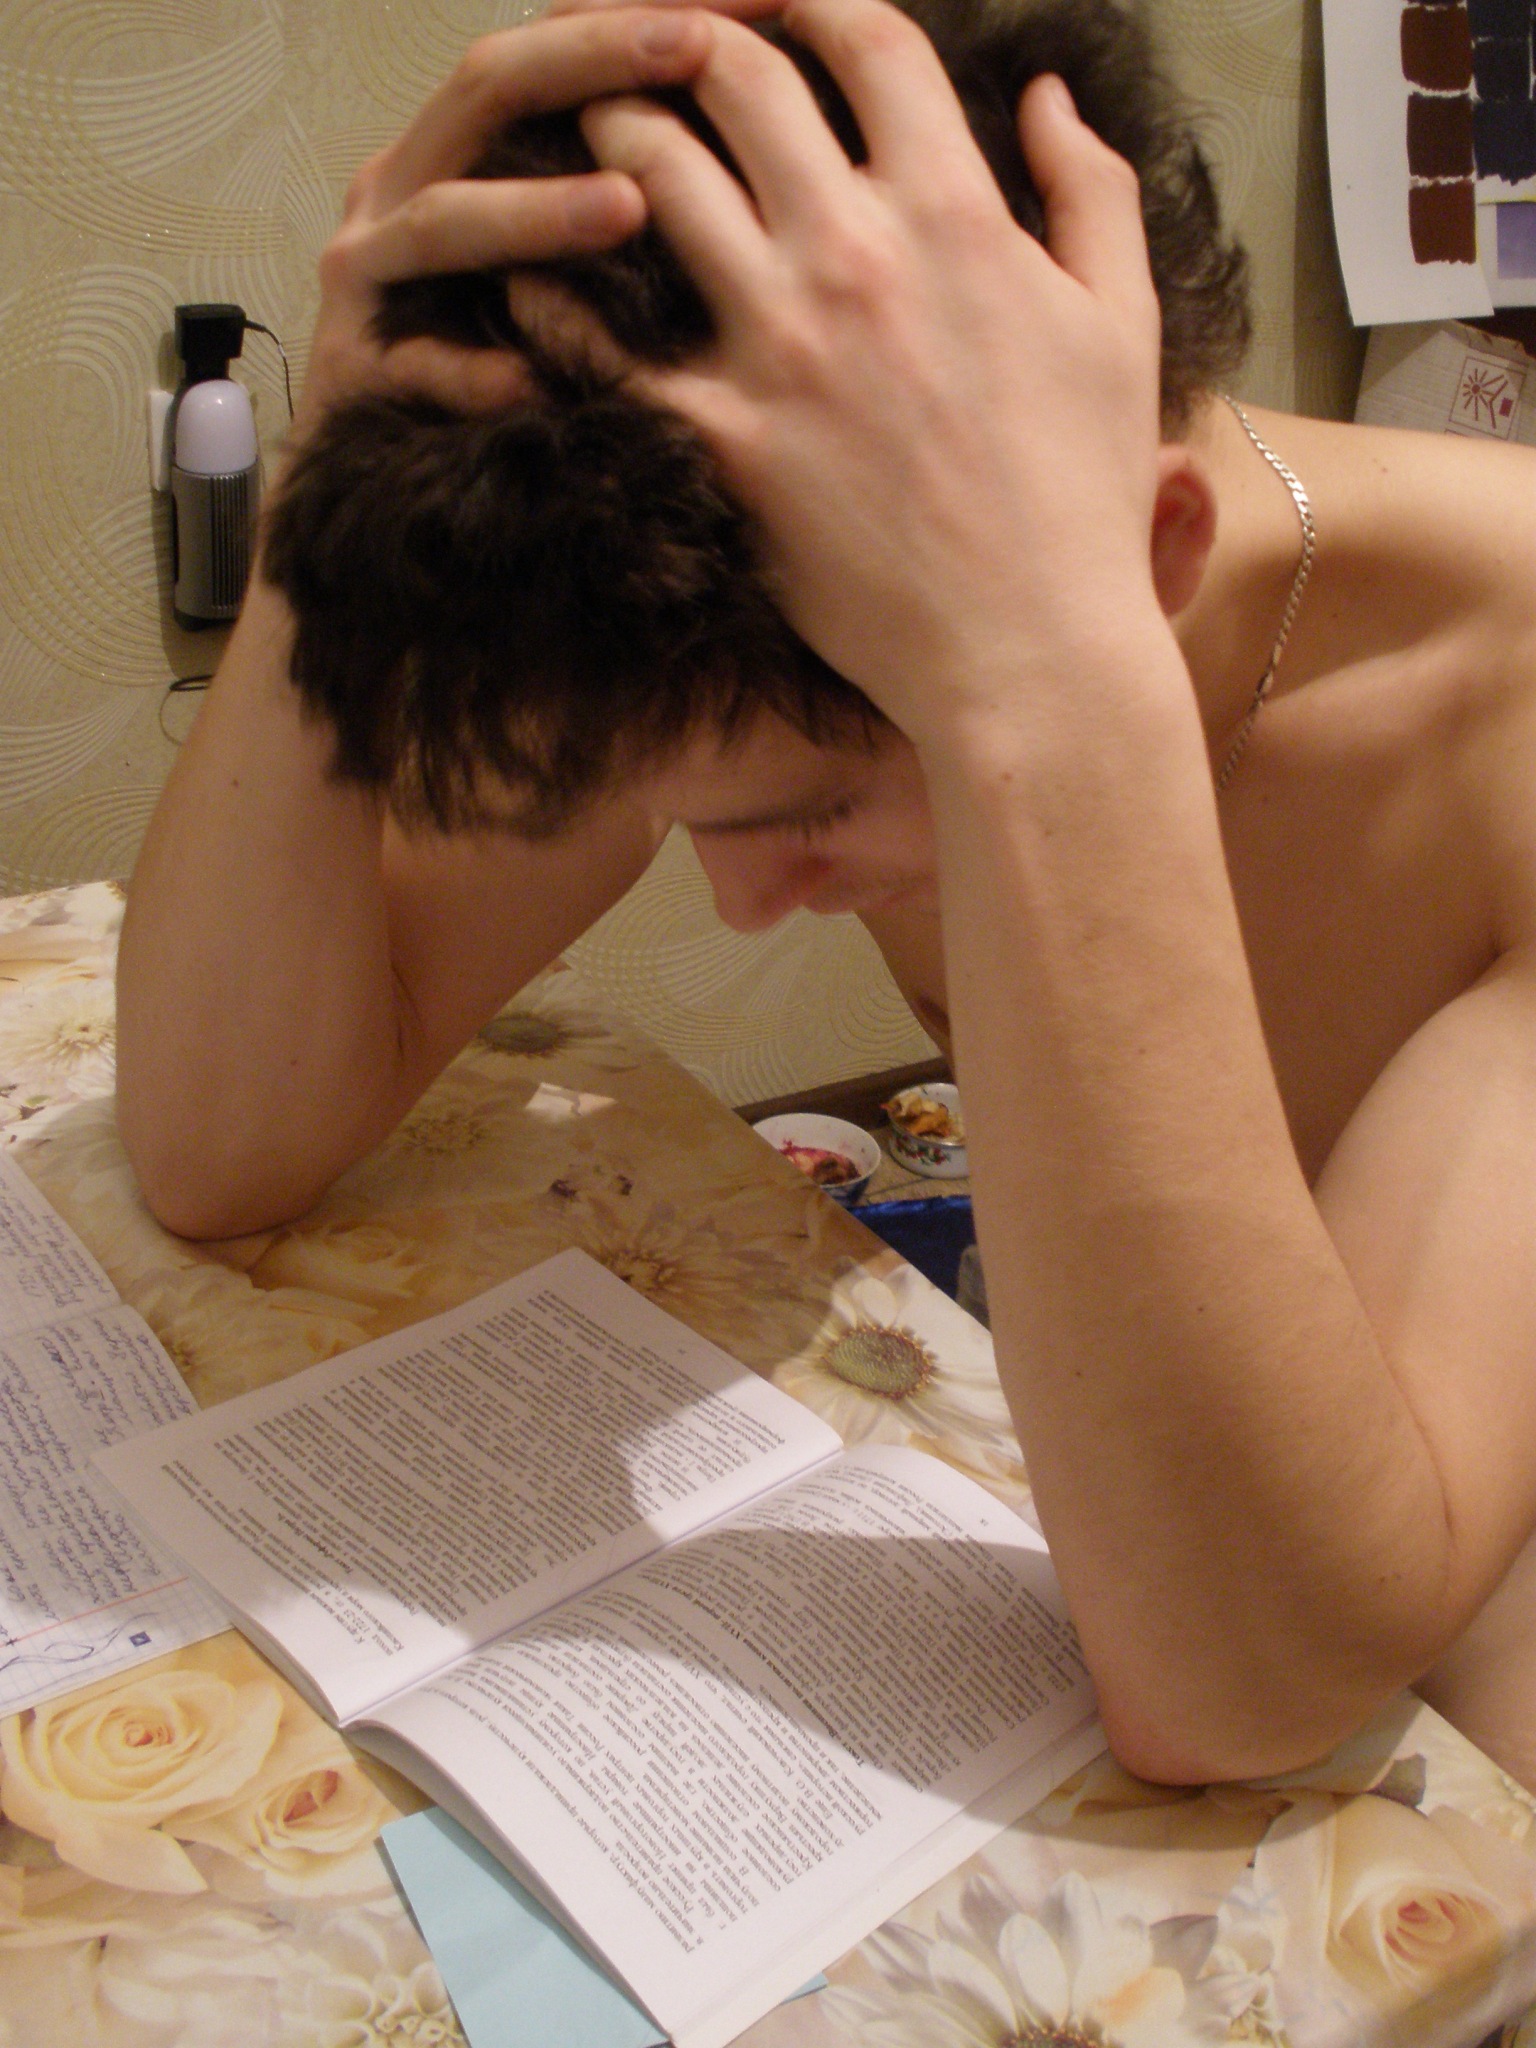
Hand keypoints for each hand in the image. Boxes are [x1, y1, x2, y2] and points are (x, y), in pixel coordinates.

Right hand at [293, 7, 716, 435]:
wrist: (378, 473)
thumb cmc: (487, 356)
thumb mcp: (551, 254)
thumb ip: (613, 187)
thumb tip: (744, 124)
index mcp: (453, 145)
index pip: (543, 45)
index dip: (631, 13)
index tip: (738, 1)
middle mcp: (401, 186)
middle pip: (489, 89)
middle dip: (592, 58)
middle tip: (693, 48)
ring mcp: (368, 274)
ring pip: (443, 220)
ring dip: (534, 212)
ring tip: (627, 208)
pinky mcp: (351, 370)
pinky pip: (417, 365)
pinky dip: (475, 373)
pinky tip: (536, 378)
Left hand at [579, 0, 1167, 748]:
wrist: (1028, 647)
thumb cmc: (1084, 496)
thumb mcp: (1122, 325)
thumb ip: (1091, 192)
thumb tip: (1045, 96)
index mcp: (957, 214)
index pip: (866, 41)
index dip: (816, 1)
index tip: (786, 6)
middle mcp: (854, 255)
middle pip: (737, 79)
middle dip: (690, 38)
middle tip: (659, 45)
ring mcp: (778, 346)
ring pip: (653, 182)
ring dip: (613, 134)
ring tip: (594, 131)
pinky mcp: (723, 440)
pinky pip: (606, 351)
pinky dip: (559, 303)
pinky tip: (536, 281)